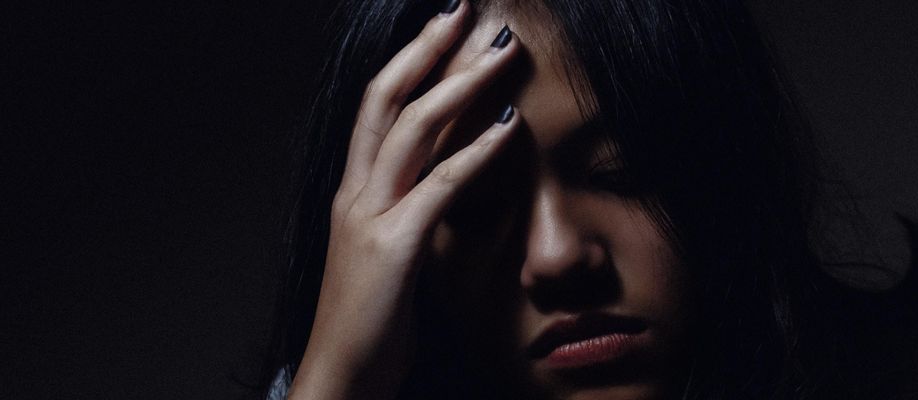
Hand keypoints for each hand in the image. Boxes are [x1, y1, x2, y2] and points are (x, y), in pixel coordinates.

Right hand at [288, 3, 520, 398]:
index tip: (444, 25)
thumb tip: (451, 180)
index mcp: (354, 191)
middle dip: (427, 48)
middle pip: (387, 99)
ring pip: (410, 130)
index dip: (410, 61)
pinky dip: (476, 152)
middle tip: (465, 8)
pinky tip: (508, 127)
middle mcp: (355, 193)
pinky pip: (438, 187)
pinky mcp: (393, 248)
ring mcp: (369, 218)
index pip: (379, 107)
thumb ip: (411, 210)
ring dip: (458, 85)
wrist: (342, 376)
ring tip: (499, 54)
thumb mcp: (390, 253)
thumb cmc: (371, 321)